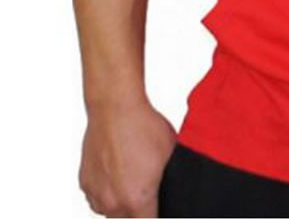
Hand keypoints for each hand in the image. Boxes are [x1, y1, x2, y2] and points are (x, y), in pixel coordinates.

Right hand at [78, 100, 176, 216]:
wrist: (115, 108)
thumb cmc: (144, 127)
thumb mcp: (172, 154)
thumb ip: (171, 181)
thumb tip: (175, 191)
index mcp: (137, 200)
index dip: (158, 215)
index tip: (160, 207)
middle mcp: (113, 203)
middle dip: (139, 212)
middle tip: (149, 190)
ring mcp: (96, 194)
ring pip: (111, 212)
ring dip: (121, 204)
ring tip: (132, 179)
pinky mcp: (85, 183)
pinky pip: (98, 198)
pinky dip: (107, 192)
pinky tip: (118, 173)